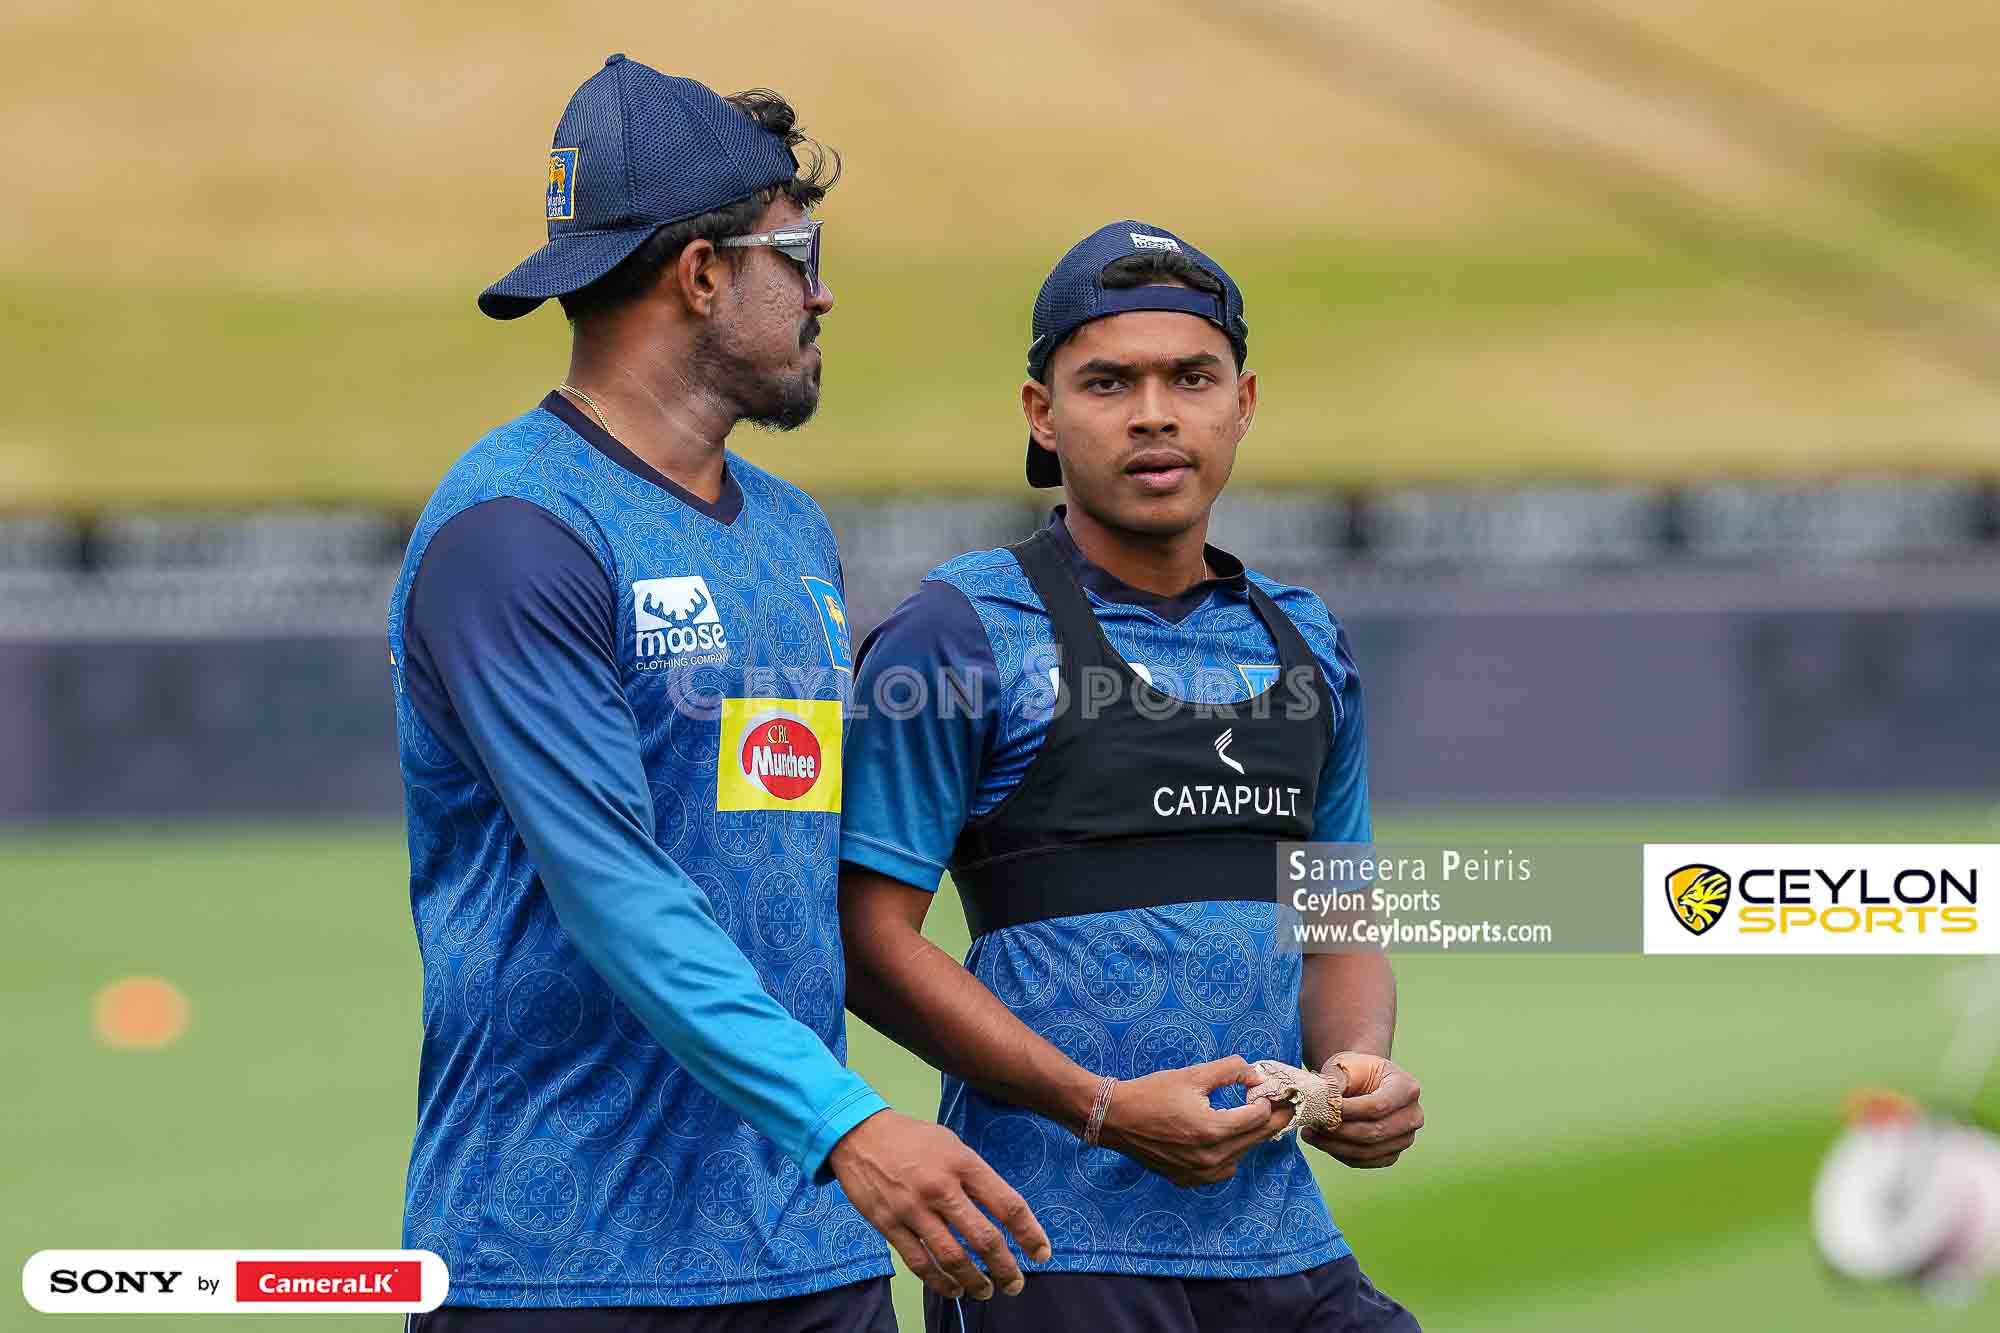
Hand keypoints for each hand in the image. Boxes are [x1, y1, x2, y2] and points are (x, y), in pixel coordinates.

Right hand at [827, 1109, 1051, 1300]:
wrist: (859, 1134)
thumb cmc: (913, 1139)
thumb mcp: (952, 1144)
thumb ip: (975, 1177)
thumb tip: (1001, 1213)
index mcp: (963, 1164)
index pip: (1007, 1204)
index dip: (1030, 1233)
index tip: (1041, 1253)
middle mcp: (941, 1188)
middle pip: (984, 1238)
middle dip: (1006, 1268)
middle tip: (1016, 1284)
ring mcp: (913, 1209)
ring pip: (952, 1258)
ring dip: (974, 1281)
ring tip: (986, 1291)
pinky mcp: (889, 1225)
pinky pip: (920, 1263)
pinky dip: (940, 1283)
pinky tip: (953, 1289)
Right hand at [1097, 1056, 1294, 1187]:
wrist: (1115, 1119)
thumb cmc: (1152, 1093)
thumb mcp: (1193, 1075)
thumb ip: (1230, 1071)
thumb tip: (1257, 1077)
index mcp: (1214, 1130)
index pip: (1259, 1117)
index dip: (1268, 1101)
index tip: (1271, 1090)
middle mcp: (1211, 1158)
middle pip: (1256, 1138)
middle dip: (1271, 1119)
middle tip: (1283, 1105)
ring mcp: (1200, 1174)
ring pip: (1242, 1155)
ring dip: (1250, 1137)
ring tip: (1251, 1118)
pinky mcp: (1189, 1180)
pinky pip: (1223, 1170)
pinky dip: (1230, 1154)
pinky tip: (1225, 1139)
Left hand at [1302, 1052, 1423, 1168]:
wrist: (1366, 1082)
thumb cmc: (1355, 1072)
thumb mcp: (1345, 1065)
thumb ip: (1333, 1081)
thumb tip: (1319, 1099)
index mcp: (1407, 1088)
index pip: (1378, 1106)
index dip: (1349, 1111)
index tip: (1322, 1109)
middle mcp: (1413, 1116)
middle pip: (1374, 1132)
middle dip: (1339, 1131)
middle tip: (1312, 1124)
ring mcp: (1405, 1138)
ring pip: (1368, 1150)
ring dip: (1335, 1145)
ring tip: (1310, 1133)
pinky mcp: (1392, 1154)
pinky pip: (1365, 1161)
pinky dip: (1340, 1154)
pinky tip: (1322, 1142)